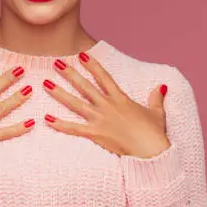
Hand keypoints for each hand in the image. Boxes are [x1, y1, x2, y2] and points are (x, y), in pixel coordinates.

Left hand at [42, 53, 170, 158]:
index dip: (92, 65)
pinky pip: (74, 128)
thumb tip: (161, 86)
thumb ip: (156, 98)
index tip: (81, 54)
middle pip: (85, 86)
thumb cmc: (155, 134)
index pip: (104, 77)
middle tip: (56, 63)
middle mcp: (108, 106)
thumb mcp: (157, 113)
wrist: (152, 152)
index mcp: (121, 99)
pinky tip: (47, 119)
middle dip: (70, 73)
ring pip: (75, 103)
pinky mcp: (96, 134)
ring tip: (45, 83)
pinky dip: (60, 124)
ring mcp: (100, 119)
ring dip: (59, 93)